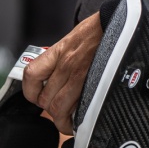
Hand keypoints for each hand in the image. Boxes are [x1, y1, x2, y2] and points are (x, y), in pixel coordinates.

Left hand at [22, 12, 103, 134]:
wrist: (118, 25)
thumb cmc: (98, 31)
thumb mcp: (71, 40)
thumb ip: (60, 59)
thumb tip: (53, 78)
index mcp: (58, 52)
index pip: (31, 76)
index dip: (30, 92)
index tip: (36, 96)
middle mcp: (65, 65)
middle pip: (45, 99)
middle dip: (50, 109)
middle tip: (58, 111)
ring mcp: (80, 76)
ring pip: (59, 108)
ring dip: (62, 120)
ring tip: (68, 122)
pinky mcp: (94, 84)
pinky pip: (78, 109)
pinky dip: (76, 120)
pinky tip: (79, 121)